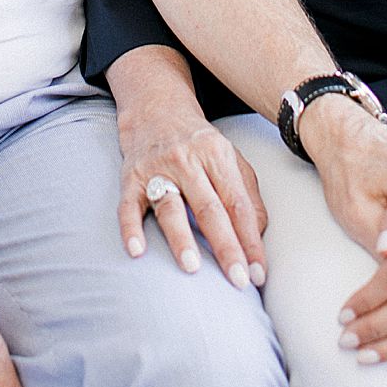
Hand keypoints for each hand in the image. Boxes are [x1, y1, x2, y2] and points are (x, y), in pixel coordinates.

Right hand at [117, 105, 267, 288]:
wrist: (155, 107)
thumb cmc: (198, 143)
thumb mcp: (230, 159)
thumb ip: (247, 196)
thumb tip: (257, 236)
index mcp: (217, 155)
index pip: (238, 204)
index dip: (250, 240)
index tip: (258, 273)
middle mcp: (187, 160)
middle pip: (209, 208)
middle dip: (225, 246)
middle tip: (237, 279)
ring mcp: (157, 168)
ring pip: (171, 207)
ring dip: (181, 237)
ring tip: (191, 267)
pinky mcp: (131, 176)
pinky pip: (129, 205)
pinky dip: (131, 228)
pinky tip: (136, 250)